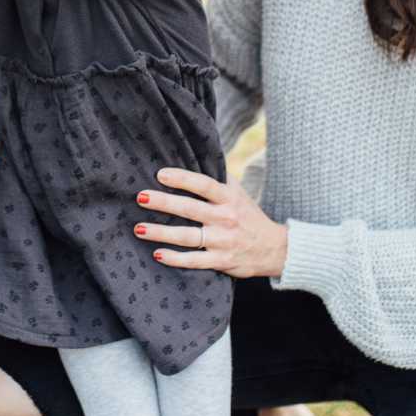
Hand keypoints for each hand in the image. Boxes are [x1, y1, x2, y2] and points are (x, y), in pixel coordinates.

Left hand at [133, 166, 289, 278]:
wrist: (275, 249)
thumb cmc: (249, 216)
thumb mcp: (239, 193)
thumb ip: (220, 178)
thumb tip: (199, 154)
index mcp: (229, 198)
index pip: (204, 185)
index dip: (183, 178)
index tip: (160, 174)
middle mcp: (226, 218)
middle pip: (190, 209)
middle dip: (164, 202)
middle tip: (141, 197)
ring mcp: (223, 241)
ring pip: (188, 236)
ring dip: (161, 233)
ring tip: (139, 228)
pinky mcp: (221, 261)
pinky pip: (195, 260)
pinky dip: (176, 259)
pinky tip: (157, 254)